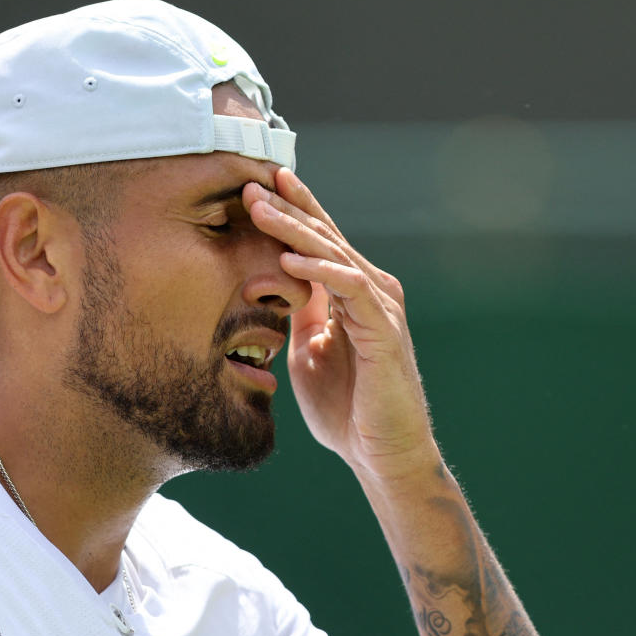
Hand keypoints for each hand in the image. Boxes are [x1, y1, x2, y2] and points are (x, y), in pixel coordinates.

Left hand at [243, 169, 437, 475]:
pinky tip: (289, 259)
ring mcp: (381, 307)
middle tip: (250, 182)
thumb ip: (300, 315)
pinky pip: (352, 288)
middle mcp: (371, 291)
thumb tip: (275, 283)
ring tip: (260, 209)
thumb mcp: (308, 351)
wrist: (380, 453)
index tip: (256, 184)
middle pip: (326, 237)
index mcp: (352, 294)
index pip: (320, 241)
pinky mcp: (385, 330)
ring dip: (296, 229)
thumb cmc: (346, 408)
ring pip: (335, 254)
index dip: (292, 211)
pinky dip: (320, 270)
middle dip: (287, 207)